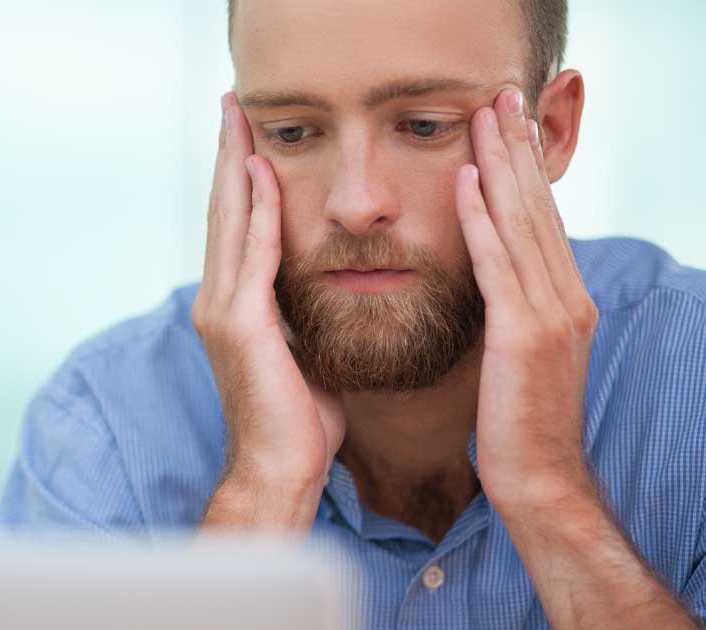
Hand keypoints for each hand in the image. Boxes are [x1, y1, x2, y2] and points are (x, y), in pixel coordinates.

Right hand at [194, 93, 344, 529]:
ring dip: (234, 166)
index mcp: (233, 307)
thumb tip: (322, 291)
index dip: (239, 178)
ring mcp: (222, 311)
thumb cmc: (299, 421)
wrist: (280, 470)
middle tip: (232, 104)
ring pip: (228, 221)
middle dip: (228, 155)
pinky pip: (252, 255)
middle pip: (222, 211)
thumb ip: (299, 315)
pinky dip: (255, 211)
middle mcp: (217, 301)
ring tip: (238, 120)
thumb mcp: (302, 354)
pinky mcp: (239, 324)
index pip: (235, 227)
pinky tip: (261, 174)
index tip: (248, 136)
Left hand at [456, 86, 598, 514]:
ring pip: (521, 224)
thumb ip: (511, 308)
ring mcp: (550, 315)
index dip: (525, 169)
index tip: (506, 125)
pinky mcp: (524, 336)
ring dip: (499, 167)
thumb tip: (490, 277)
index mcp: (565, 300)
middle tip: (499, 97)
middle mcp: (566, 298)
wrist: (536, 480)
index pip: (543, 220)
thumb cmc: (517, 421)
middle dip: (516, 150)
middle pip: (538, 208)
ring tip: (482, 119)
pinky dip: (480, 221)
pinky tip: (463, 184)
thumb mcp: (519, 353)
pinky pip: (498, 265)